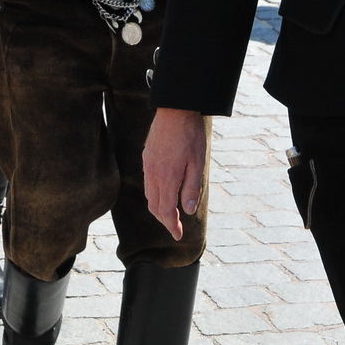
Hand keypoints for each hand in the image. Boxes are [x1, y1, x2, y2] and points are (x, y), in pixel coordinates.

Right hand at [143, 108, 207, 239]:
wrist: (175, 109)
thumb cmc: (190, 135)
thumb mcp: (198, 163)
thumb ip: (192, 188)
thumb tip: (187, 211)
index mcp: (167, 178)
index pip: (166, 211)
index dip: (172, 226)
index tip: (178, 235)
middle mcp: (153, 175)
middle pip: (155, 206)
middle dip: (164, 220)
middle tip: (175, 227)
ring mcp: (148, 165)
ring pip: (149, 195)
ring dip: (158, 207)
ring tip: (170, 212)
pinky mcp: (146, 157)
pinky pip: (147, 182)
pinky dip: (153, 194)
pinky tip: (162, 191)